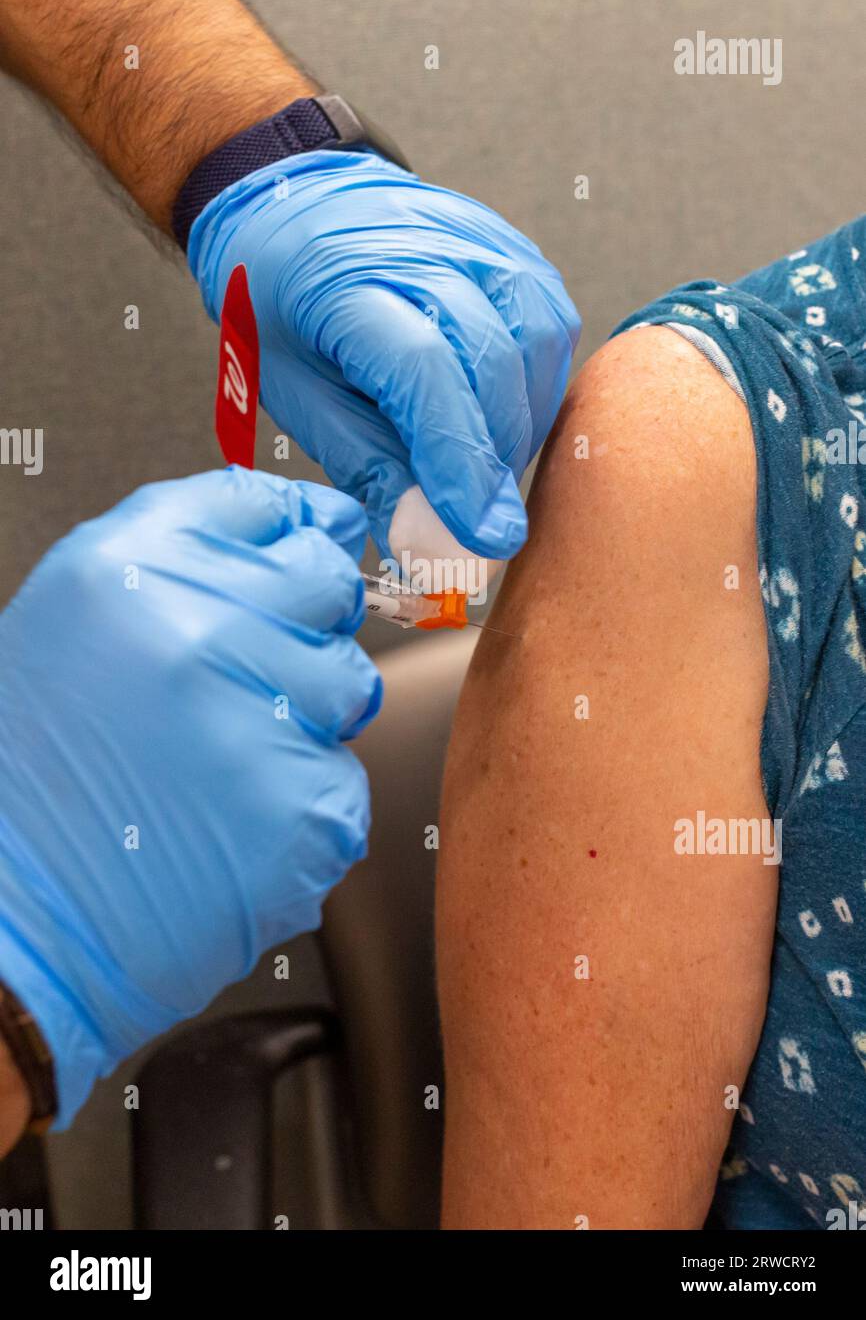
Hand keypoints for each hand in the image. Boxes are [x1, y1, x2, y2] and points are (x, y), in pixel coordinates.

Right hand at [0, 469, 380, 1126]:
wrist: (12, 919)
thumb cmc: (37, 774)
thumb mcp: (76, 618)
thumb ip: (189, 554)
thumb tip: (312, 519)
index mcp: (129, 568)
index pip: (270, 508)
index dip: (291, 537)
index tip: (293, 559)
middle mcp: (199, 632)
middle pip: (327, 587)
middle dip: (302, 629)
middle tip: (239, 686)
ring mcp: (258, 724)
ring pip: (349, 685)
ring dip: (303, 721)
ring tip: (217, 765)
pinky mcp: (304, 814)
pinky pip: (345, 780)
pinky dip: (302, 806)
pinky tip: (229, 824)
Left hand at [189, 150, 580, 560]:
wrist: (299, 209)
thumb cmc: (286, 305)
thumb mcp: (299, 396)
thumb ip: (369, 467)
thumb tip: (427, 547)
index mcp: (346, 279)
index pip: (426, 373)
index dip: (461, 461)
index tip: (483, 535)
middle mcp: (425, 246)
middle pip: (493, 362)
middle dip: (496, 461)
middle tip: (479, 523)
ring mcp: (479, 238)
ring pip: (538, 344)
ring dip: (522, 425)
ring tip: (482, 467)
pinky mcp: (515, 249)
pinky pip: (551, 327)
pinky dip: (535, 387)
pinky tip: (501, 417)